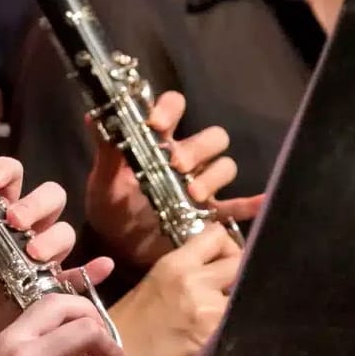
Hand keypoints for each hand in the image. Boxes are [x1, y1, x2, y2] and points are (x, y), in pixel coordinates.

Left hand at [0, 156, 112, 355]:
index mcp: (1, 212)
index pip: (13, 177)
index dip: (6, 171)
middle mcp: (29, 229)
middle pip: (50, 198)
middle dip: (36, 204)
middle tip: (14, 221)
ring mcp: (45, 258)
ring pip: (65, 233)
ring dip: (53, 239)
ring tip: (32, 256)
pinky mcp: (56, 288)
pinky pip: (83, 278)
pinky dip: (94, 271)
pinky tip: (101, 266)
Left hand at [84, 90, 259, 267]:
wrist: (116, 245)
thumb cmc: (110, 205)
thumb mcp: (103, 178)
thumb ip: (105, 149)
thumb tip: (93, 115)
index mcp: (157, 143)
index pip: (173, 109)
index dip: (170, 109)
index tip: (156, 124)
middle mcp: (184, 160)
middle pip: (211, 138)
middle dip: (198, 147)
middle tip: (176, 165)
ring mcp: (199, 186)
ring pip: (225, 166)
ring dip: (213, 176)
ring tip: (191, 194)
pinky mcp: (208, 215)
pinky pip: (236, 206)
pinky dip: (251, 203)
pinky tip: (261, 202)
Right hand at [109, 225, 239, 355]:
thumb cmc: (133, 318)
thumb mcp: (157, 279)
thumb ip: (188, 266)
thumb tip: (215, 261)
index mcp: (176, 264)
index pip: (217, 235)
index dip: (225, 244)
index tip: (221, 256)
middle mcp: (196, 282)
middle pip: (239, 262)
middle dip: (237, 270)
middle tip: (228, 282)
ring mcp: (210, 311)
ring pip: (243, 294)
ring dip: (234, 300)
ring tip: (216, 310)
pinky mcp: (217, 336)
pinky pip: (236, 321)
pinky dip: (230, 323)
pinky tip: (214, 329)